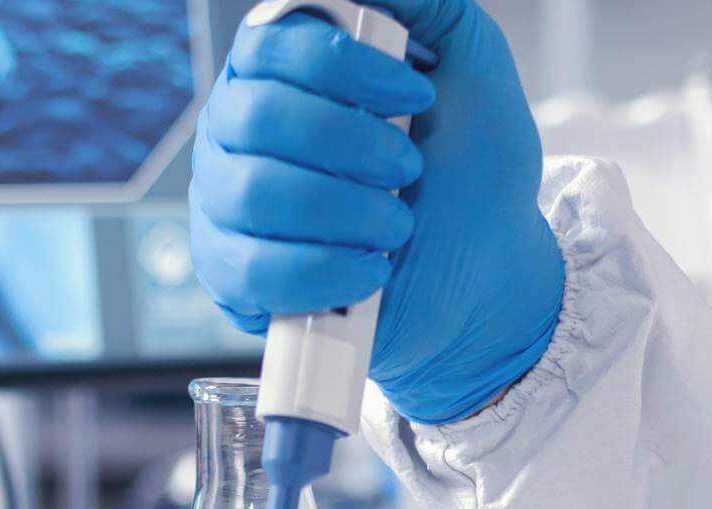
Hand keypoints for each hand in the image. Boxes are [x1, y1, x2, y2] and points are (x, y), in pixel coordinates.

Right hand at [189, 0, 564, 424]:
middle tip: (408, 168)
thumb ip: (426, 5)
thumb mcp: (470, 65)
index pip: (272, 44)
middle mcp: (239, 130)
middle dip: (351, 145)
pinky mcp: (233, 278)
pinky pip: (255, 270)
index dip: (343, 65)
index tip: (417, 95)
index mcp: (282, 71)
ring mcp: (226, 203)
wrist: (484, 276)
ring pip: (254, 193)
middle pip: (256, 117)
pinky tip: (371, 270)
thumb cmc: (469, 173)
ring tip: (396, 225)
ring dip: (347, 211)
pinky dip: (327, 270)